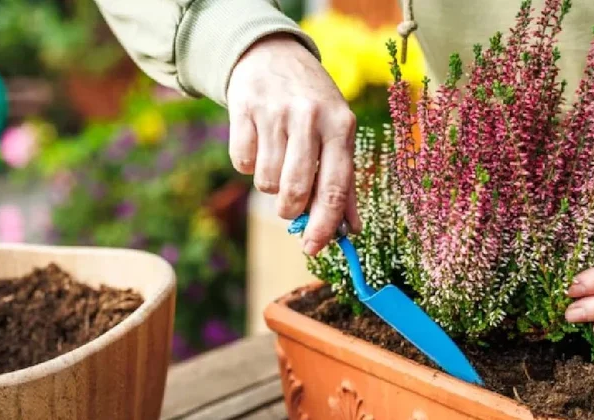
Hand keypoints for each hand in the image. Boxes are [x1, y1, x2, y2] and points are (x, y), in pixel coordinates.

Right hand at [227, 33, 360, 254]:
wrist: (272, 55)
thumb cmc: (313, 105)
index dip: (324, 225)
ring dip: (269, 184)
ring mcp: (275, 111)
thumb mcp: (338, 133)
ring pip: (266, 181)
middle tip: (291, 206)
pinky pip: (241, 163)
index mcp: (341, 126)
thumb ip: (345, 183)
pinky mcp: (244, 108)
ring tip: (278, 160)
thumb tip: (351, 231)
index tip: (314, 248)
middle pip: (295, 190)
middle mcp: (310, 117)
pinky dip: (248, 163)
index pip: (334, 187)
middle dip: (291, 210)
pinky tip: (259, 142)